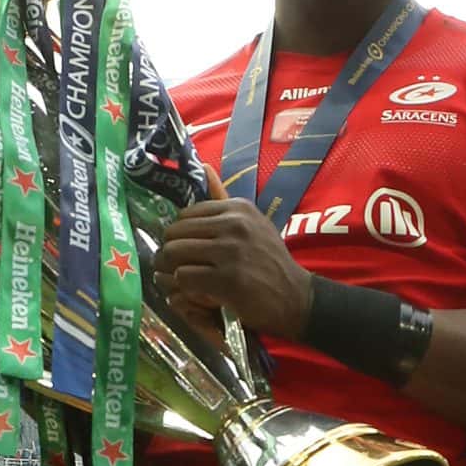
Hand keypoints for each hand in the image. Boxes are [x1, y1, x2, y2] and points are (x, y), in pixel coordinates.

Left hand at [152, 164, 311, 339]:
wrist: (296, 298)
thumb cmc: (270, 263)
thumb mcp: (254, 224)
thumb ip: (225, 199)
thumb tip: (204, 167)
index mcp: (238, 208)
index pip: (186, 214)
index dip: (181, 234)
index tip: (188, 250)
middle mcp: (234, 225)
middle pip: (175, 232)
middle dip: (170, 253)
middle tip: (175, 268)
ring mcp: (230, 252)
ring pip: (174, 253)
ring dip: (171, 270)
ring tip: (181, 279)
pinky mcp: (226, 280)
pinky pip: (183, 276)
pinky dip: (183, 287)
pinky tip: (194, 292)